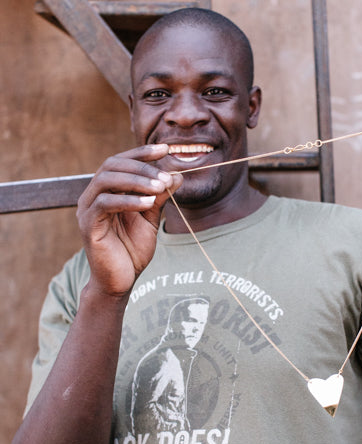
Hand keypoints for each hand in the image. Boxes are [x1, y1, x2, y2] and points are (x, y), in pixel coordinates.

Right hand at [77, 144, 182, 295]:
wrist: (121, 280)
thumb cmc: (133, 249)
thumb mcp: (151, 218)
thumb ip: (161, 197)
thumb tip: (177, 175)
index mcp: (107, 191)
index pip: (121, 161)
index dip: (142, 153)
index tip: (165, 149)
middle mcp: (92, 196)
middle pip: (112, 166)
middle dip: (142, 168)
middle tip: (165, 177)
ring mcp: (87, 209)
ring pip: (106, 181)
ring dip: (136, 181)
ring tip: (159, 188)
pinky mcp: (87, 225)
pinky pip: (105, 204)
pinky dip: (128, 200)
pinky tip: (148, 204)